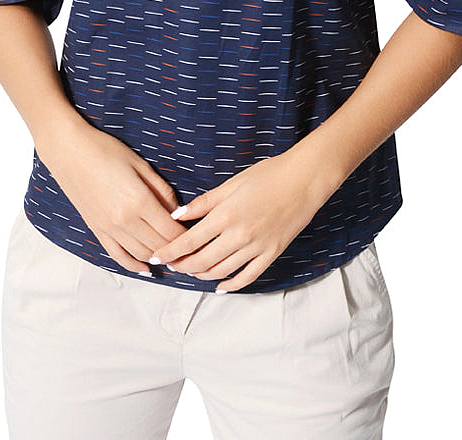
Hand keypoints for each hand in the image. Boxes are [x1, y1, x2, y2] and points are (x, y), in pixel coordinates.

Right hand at [44, 124, 184, 273]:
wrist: (68, 151)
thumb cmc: (105, 150)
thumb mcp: (140, 165)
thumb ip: (161, 190)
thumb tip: (177, 211)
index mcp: (139, 201)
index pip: (171, 231)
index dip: (188, 237)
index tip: (199, 236)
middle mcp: (124, 220)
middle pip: (159, 246)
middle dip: (178, 251)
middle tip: (192, 250)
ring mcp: (108, 228)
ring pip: (141, 254)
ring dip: (159, 259)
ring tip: (175, 258)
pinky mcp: (96, 230)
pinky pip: (118, 255)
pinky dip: (134, 266)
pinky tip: (147, 269)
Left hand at [150, 150, 336, 292]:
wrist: (304, 179)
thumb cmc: (269, 175)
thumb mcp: (232, 183)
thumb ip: (205, 202)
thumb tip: (178, 214)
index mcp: (226, 215)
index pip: (189, 240)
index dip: (170, 251)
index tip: (157, 256)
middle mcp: (239, 235)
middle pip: (202, 261)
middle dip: (182, 266)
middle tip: (171, 265)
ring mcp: (257, 247)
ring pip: (222, 271)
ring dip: (202, 275)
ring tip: (191, 272)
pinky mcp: (272, 253)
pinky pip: (248, 276)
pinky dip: (232, 285)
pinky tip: (221, 287)